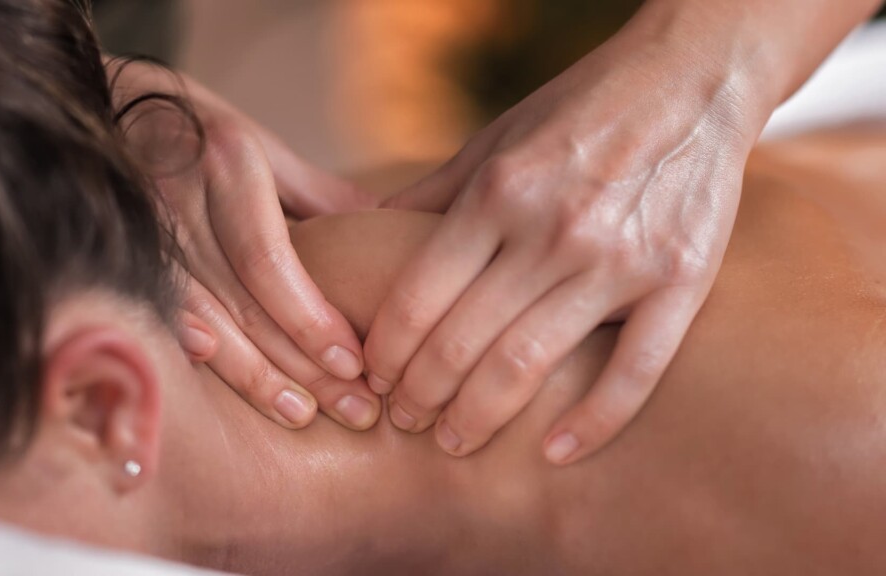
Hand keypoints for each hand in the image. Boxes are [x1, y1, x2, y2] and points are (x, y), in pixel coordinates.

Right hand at [111, 58, 381, 430]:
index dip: (310, 319)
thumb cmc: (202, 131)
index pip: (269, 262)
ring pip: (204, 320)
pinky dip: (193, 350)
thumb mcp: (265, 148)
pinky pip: (159, 313)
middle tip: (354, 409)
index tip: (355, 364)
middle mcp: (180, 199)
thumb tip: (390, 229)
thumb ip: (322, 197)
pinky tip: (225, 387)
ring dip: (256, 377)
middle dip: (301, 364)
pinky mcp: (121, 254)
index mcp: (228, 164)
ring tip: (303, 416)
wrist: (107, 102)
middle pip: (244, 302)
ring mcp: (143, 231)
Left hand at [363, 24, 757, 462]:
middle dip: (419, 394)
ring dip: (479, 416)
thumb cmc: (580, 111)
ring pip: (530, 364)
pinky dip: (594, 422)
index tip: (373, 380)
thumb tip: (365, 231)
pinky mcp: (680, 281)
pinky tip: (557, 453)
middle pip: (463, 342)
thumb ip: (433, 193)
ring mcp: (619, 259)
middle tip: (402, 420)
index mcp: (500, 191)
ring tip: (453, 442)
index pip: (418, 295)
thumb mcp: (496, 139)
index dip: (386, 350)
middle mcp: (553, 229)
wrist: (693, 80)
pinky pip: (634, 370)